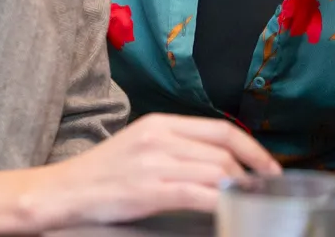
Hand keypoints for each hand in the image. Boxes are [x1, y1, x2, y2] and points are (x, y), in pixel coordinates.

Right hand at [32, 114, 279, 228]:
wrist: (65, 190)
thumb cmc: (104, 172)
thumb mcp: (141, 144)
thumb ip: (177, 146)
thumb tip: (220, 161)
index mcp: (160, 122)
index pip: (220, 129)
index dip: (252, 147)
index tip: (269, 167)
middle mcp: (160, 137)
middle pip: (223, 152)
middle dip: (250, 173)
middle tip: (261, 192)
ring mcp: (155, 164)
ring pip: (216, 172)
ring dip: (239, 189)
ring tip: (247, 202)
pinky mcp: (149, 191)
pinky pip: (199, 195)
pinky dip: (221, 203)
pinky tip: (229, 211)